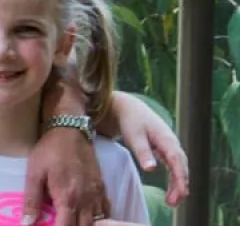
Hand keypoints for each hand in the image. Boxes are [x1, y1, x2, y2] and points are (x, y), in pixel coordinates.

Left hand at [25, 124, 105, 225]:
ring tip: (73, 222)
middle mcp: (86, 200)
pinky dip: (100, 220)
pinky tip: (90, 220)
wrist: (71, 131)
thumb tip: (26, 223)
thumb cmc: (49, 151)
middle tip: (60, 224)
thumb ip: (31, 200)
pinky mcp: (103, 188)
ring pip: (98, 222)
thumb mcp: (34, 173)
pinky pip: (106, 212)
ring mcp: (97, 195)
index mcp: (68, 198)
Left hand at [107, 91, 188, 205]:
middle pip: (181, 167)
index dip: (180, 177)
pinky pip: (174, 166)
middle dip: (180, 185)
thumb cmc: (130, 121)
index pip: (177, 161)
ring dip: (178, 184)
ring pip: (179, 168)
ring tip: (172, 201)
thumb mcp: (134, 136)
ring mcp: (170, 146)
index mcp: (166, 139)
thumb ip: (143, 152)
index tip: (181, 192)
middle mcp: (172, 143)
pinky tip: (173, 190)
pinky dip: (175, 178)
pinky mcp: (166, 149)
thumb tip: (151, 169)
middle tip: (174, 202)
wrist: (128, 108)